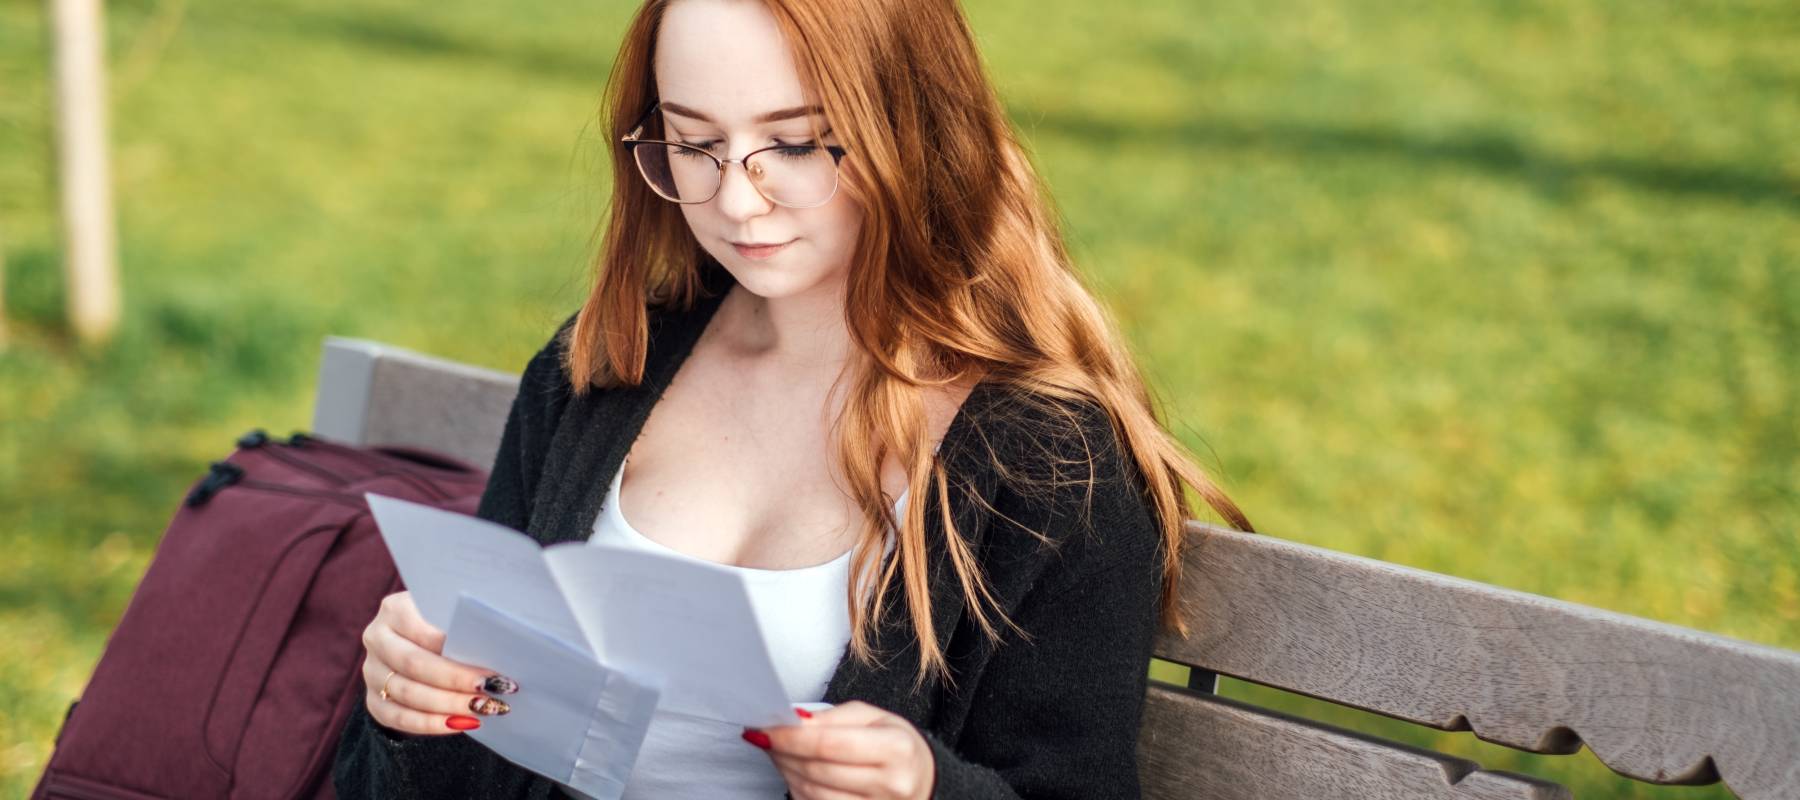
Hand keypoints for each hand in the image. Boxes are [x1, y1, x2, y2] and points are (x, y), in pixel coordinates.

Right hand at [359, 590, 516, 734]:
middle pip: (414, 664)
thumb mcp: (453, 613)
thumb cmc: (447, 624)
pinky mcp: (373, 699)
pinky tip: (459, 724)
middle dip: (455, 681)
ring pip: (406, 693)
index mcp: (395, 608)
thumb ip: (467, 622)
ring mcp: (371, 670)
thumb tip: (500, 645)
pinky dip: (430, 724)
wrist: (421, 642)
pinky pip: (398, 717)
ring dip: (447, 705)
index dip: (457, 651)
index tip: (489, 666)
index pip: (424, 632)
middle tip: (489, 691)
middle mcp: (377, 637)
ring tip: (481, 709)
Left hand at [747, 701, 935, 799]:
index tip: (766, 730)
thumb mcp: (874, 717)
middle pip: (817, 770)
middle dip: (784, 753)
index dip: (791, 738)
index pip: (829, 744)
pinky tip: (796, 775)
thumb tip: (794, 721)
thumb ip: (833, 717)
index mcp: (896, 749)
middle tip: (767, 739)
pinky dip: (800, 790)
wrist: (923, 780)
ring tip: (780, 755)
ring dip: (787, 773)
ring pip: (812, 794)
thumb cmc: (896, 746)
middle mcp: (891, 784)